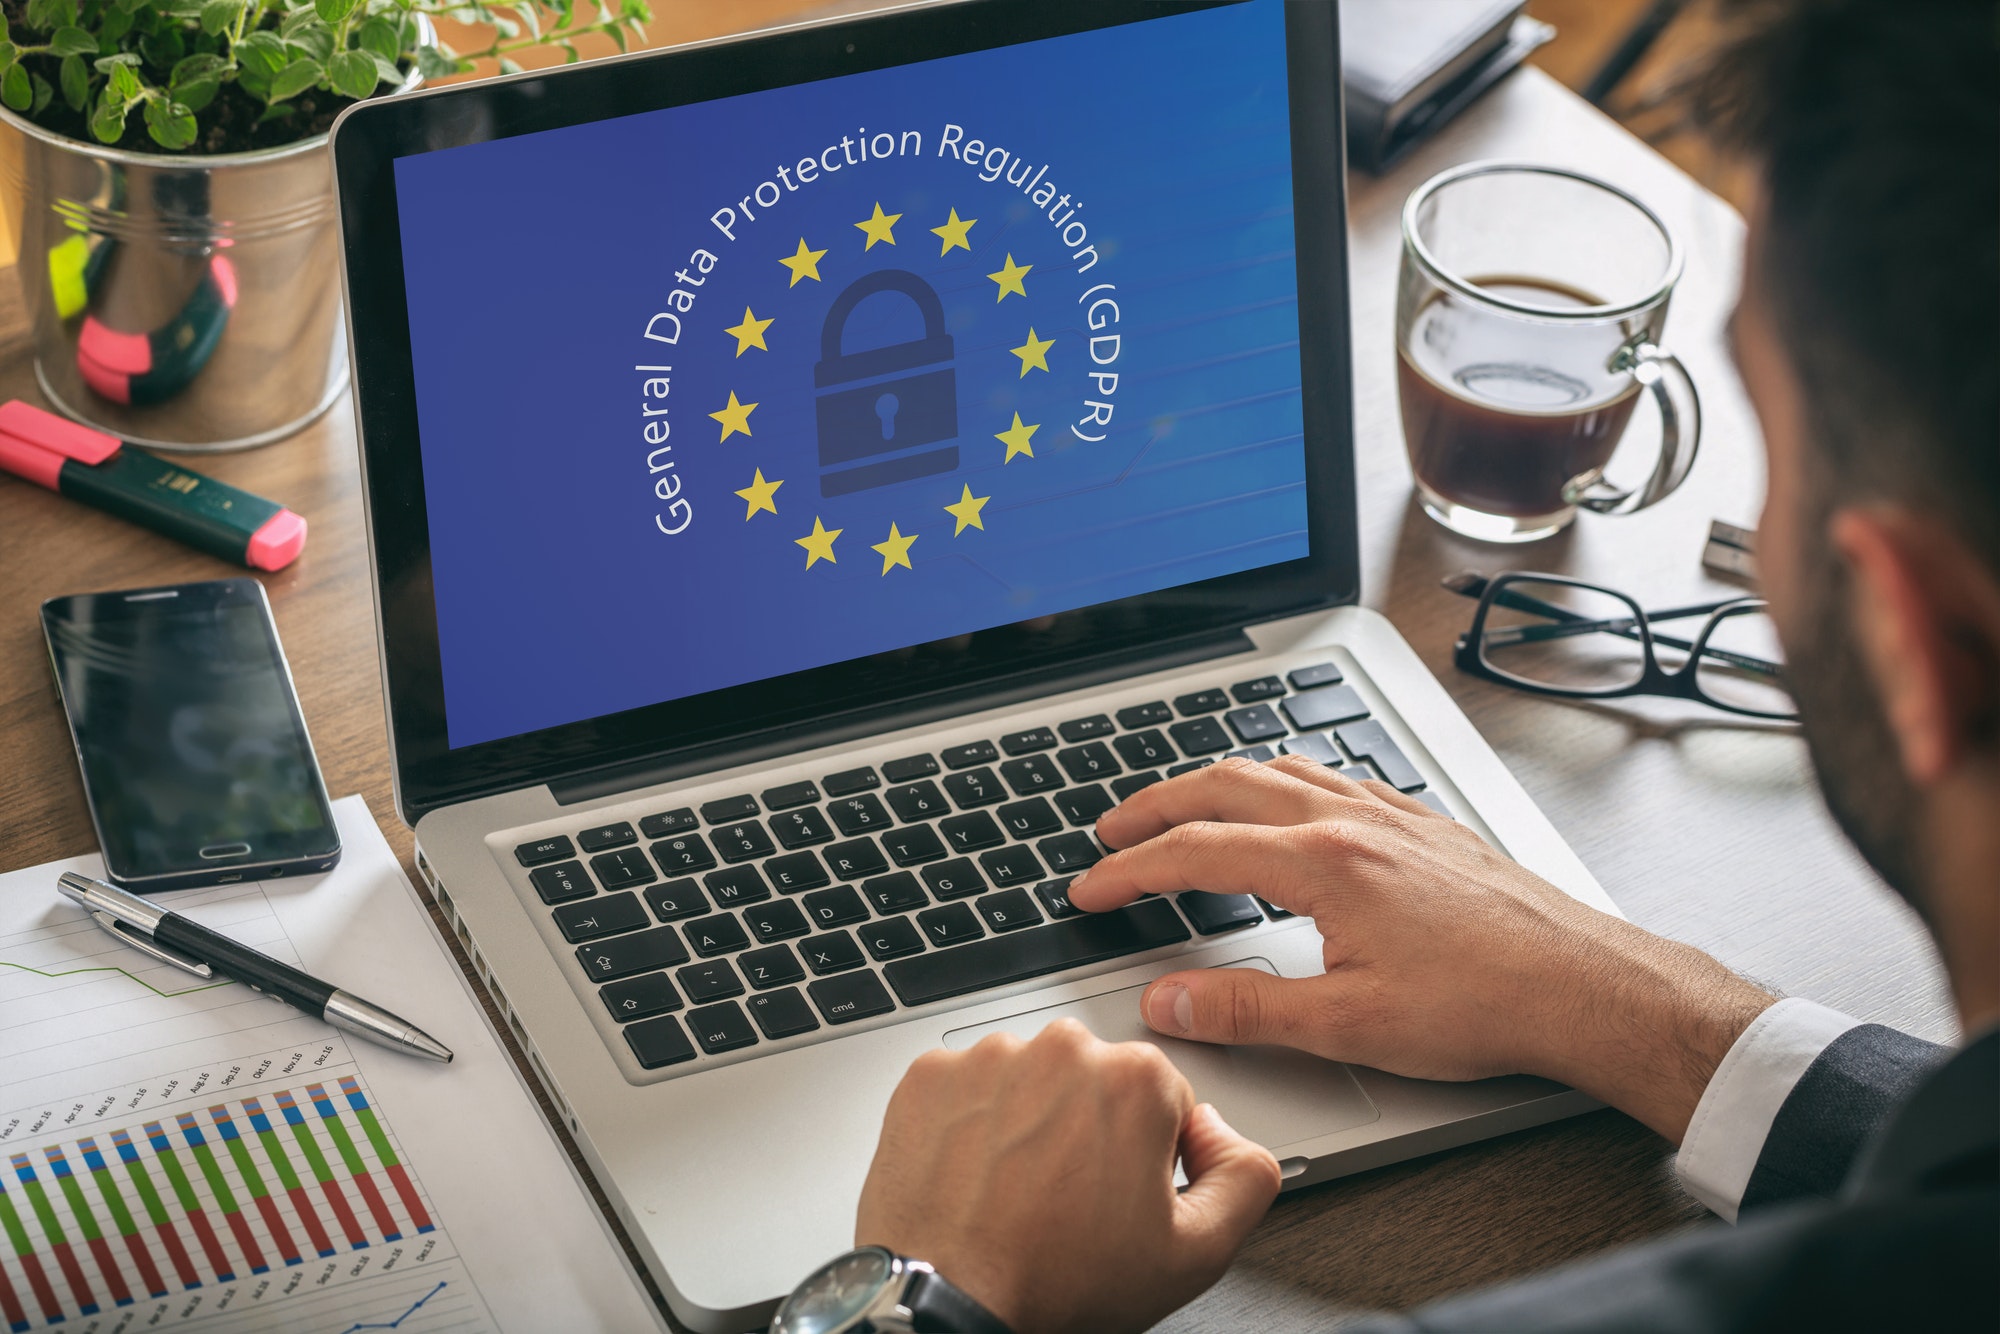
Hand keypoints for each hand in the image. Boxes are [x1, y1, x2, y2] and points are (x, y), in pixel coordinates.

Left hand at [854, 1019, 1279, 1333]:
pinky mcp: (930, 1074)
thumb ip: (1245, 1177)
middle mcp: (1062, 1049)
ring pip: (1029, 1080)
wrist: (949, 1303)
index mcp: (1135, 1079)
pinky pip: (966, 1087)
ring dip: (1029, 1122)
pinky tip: (976, 1175)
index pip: (1163, 1098)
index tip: (1119, 1194)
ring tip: (1017, 1191)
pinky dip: (971, 1122)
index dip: (1148, 1155)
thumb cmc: (1056, 1282)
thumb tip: (1223, 1133)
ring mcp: (989, 1058)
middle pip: (1094, 1081)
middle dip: (1089, 1129)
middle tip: (1069, 1200)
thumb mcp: (1195, 1254)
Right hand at [1070, 757, 1774, 1141]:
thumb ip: (1245, 1009)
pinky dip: (1280, 778)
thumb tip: (1167, 1004)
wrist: (1584, 985)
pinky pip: (1330, 774)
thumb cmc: (1485, 1004)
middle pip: (1223, 786)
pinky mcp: (1421, 823)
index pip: (1195, 853)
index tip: (1089, 890)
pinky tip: (1285, 801)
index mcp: (1322, 863)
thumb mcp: (1348, 1024)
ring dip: (1213, 782)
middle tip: (1110, 831)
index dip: (1129, 871)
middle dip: (1154, 806)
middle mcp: (1351, 821)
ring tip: (1179, 806)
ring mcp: (1389, 813)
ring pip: (1278, 768)